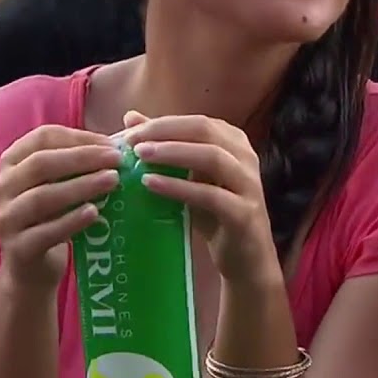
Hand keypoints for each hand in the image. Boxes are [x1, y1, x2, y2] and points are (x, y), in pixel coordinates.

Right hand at [0, 125, 122, 289]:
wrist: (31, 271)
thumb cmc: (51, 217)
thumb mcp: (58, 185)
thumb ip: (79, 163)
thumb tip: (123, 139)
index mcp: (12, 162)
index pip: (43, 138)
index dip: (79, 138)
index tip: (111, 144)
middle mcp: (3, 186)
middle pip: (41, 164)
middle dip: (83, 159)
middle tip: (117, 160)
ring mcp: (7, 219)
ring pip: (42, 197)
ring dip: (81, 187)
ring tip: (113, 182)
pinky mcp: (18, 249)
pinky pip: (46, 232)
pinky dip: (71, 221)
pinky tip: (95, 213)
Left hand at [123, 112, 281, 285]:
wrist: (246, 260)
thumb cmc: (215, 215)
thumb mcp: (189, 178)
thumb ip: (164, 148)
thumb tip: (131, 117)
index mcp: (235, 142)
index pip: (197, 121)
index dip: (163, 123)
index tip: (129, 131)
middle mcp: (246, 157)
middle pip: (204, 131)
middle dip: (165, 132)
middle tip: (131, 141)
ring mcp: (249, 184)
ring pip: (211, 157)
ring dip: (172, 153)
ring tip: (140, 157)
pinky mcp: (244, 214)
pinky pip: (210, 195)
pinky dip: (179, 187)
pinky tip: (151, 185)